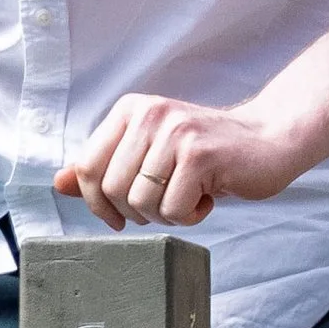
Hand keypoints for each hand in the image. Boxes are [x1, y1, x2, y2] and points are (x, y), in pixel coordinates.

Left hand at [54, 94, 301, 229]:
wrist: (268, 140)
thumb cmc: (206, 154)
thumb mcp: (149, 153)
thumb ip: (105, 166)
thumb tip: (60, 182)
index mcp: (131, 110)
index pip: (88, 166)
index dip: (97, 203)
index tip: (117, 217)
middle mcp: (150, 114)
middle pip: (112, 189)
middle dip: (136, 212)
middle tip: (165, 204)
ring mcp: (175, 132)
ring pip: (142, 202)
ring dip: (165, 214)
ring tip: (188, 197)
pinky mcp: (200, 154)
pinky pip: (173, 208)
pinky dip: (190, 215)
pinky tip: (206, 196)